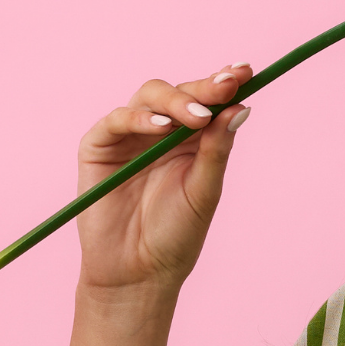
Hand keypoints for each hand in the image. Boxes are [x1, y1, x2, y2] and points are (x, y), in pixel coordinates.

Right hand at [73, 64, 253, 294]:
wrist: (138, 273)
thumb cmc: (175, 237)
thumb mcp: (203, 192)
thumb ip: (217, 151)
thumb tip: (242, 108)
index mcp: (191, 142)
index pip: (208, 103)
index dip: (224, 84)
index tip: (245, 72)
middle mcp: (160, 133)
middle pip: (181, 93)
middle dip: (204, 88)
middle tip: (227, 85)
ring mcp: (129, 135)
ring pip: (150, 97)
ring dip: (176, 101)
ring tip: (198, 117)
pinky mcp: (99, 145)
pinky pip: (118, 119)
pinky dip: (140, 119)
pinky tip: (162, 128)